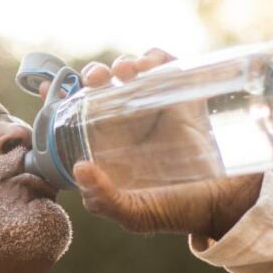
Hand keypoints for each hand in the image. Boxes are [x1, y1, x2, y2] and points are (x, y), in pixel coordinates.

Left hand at [36, 48, 262, 238]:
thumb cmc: (178, 211)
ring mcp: (156, 109)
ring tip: (127, 72)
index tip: (45, 86)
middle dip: (93, 75)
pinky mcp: (184, 97)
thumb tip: (80, 168)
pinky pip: (166, 66)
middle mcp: (129, 125)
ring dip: (123, 63)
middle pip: (102, 87)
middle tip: (96, 79)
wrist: (227, 203)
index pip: (77, 117)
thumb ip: (105, 201)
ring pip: (132, 72)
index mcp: (109, 148)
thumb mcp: (136, 215)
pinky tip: (150, 65)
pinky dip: (155, 58)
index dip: (59, 98)